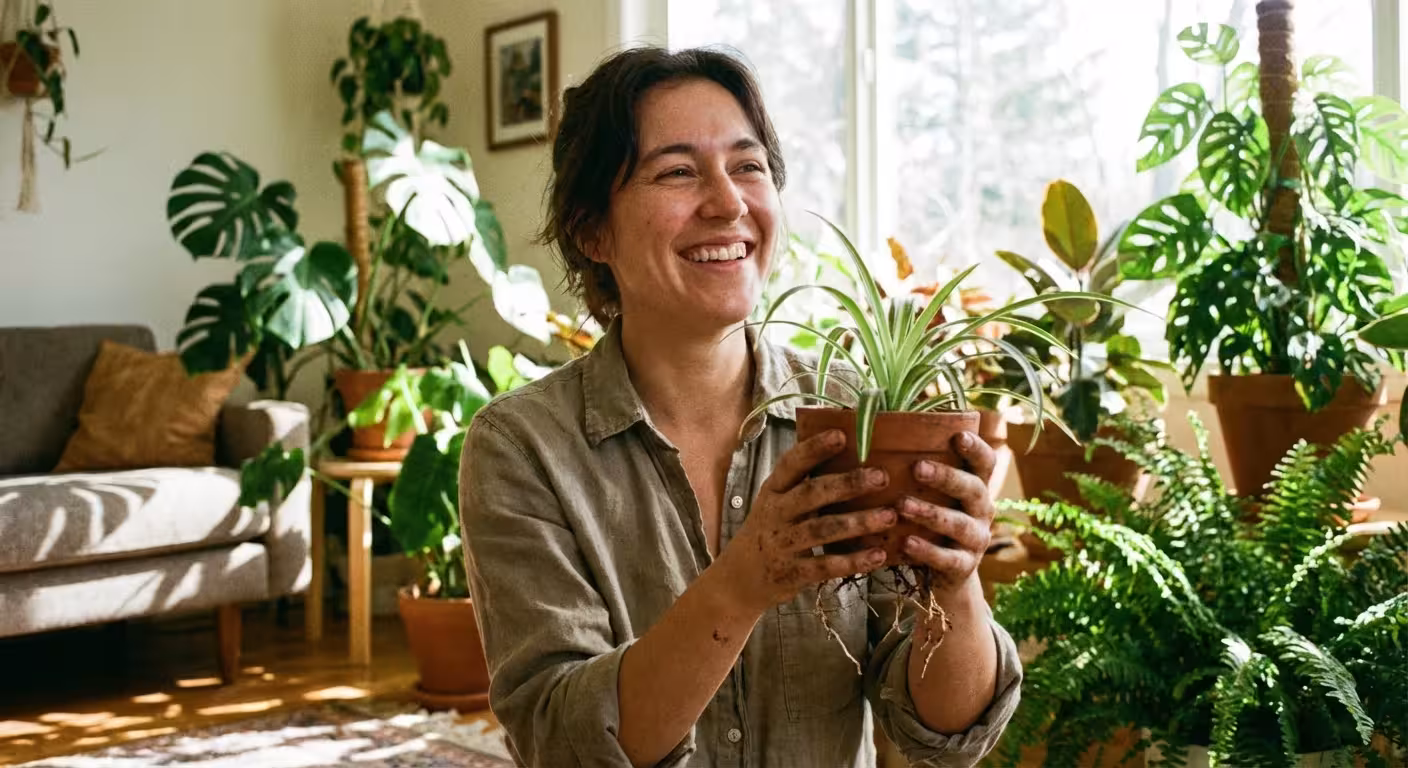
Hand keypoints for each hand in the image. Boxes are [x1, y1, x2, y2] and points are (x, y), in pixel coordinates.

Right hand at [715, 429, 898, 614]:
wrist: (739, 579)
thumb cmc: (769, 531)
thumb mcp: (776, 502)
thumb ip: (803, 483)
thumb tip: (846, 451)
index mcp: (773, 491)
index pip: (791, 464)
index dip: (814, 448)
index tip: (841, 435)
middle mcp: (776, 514)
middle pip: (811, 494)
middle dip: (847, 484)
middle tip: (881, 476)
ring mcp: (783, 544)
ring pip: (822, 530)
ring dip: (858, 522)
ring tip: (889, 516)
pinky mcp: (792, 573)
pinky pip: (826, 566)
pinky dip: (853, 561)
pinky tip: (878, 555)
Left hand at [895, 430, 995, 595]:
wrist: (942, 574)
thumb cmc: (928, 521)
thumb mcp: (928, 494)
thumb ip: (915, 471)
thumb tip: (873, 436)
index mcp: (975, 486)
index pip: (985, 462)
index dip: (976, 448)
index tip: (958, 436)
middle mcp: (982, 510)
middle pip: (973, 488)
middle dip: (946, 477)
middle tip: (917, 468)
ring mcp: (976, 539)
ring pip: (959, 524)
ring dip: (931, 513)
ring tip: (902, 505)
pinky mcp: (964, 566)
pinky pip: (948, 559)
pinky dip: (928, 551)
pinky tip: (906, 542)